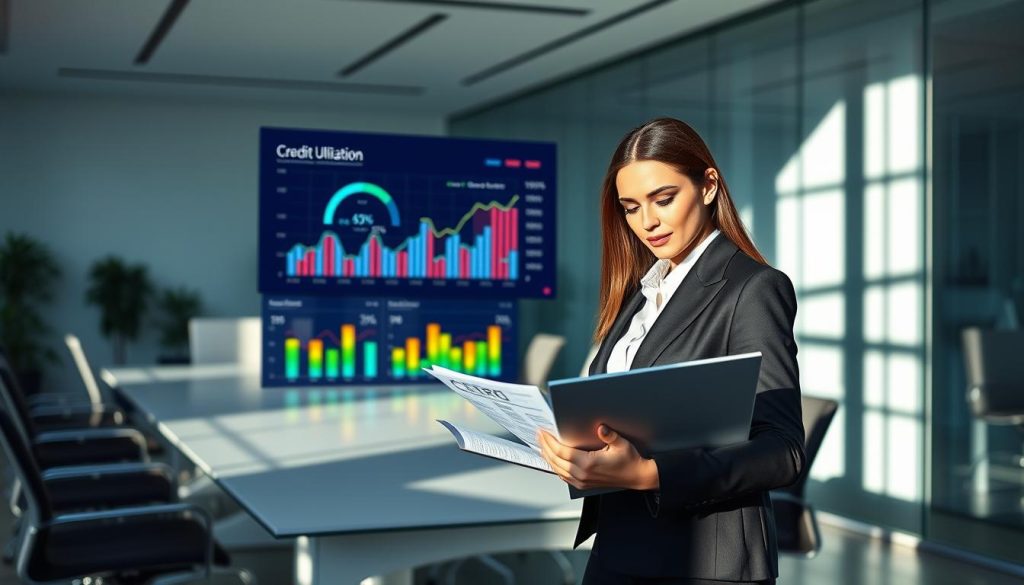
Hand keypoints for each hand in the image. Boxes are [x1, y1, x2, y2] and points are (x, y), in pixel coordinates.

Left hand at [537, 425, 659, 490]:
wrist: (636, 477)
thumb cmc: (630, 461)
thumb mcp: (622, 444)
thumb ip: (610, 435)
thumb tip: (600, 427)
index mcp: (589, 464)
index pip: (562, 451)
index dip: (550, 441)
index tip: (543, 431)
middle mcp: (583, 474)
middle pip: (556, 460)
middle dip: (545, 446)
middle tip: (538, 435)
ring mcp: (582, 481)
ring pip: (557, 469)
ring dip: (547, 456)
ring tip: (541, 445)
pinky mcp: (583, 485)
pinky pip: (563, 476)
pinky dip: (555, 466)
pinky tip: (551, 459)